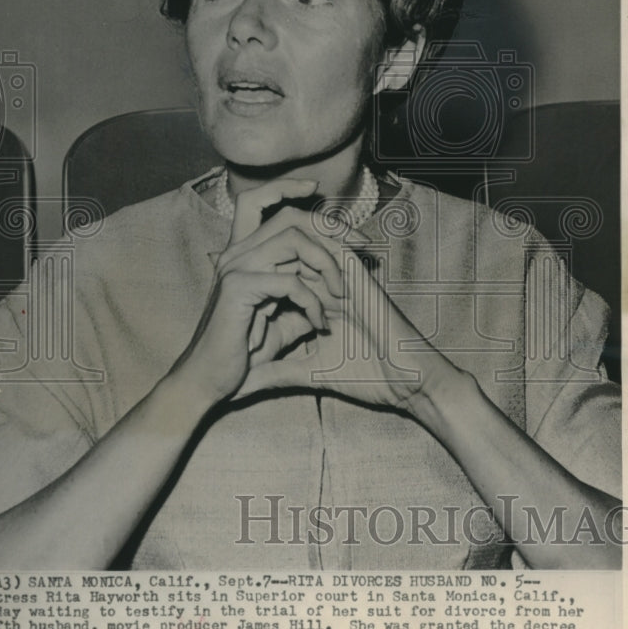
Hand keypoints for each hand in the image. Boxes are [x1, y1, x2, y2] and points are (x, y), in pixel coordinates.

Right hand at [170, 178, 350, 401]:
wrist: (211, 381)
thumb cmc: (243, 352)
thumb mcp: (283, 320)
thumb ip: (304, 298)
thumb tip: (335, 290)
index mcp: (241, 254)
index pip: (256, 202)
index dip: (284, 188)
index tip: (314, 189)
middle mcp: (234, 254)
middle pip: (286, 216)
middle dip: (328, 231)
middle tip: (357, 252)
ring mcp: (234, 268)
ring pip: (292, 240)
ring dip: (326, 264)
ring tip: (340, 293)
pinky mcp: (238, 288)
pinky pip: (290, 282)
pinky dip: (313, 302)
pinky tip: (319, 323)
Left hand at [237, 244, 469, 426]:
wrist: (408, 383)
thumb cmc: (368, 378)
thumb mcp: (307, 375)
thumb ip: (276, 372)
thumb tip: (236, 384)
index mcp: (319, 301)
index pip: (280, 276)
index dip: (252, 276)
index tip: (219, 284)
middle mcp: (330, 283)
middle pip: (288, 253)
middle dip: (257, 253)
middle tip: (221, 255)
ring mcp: (345, 277)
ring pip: (306, 243)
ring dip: (277, 246)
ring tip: (244, 248)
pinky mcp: (359, 277)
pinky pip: (331, 248)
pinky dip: (307, 247)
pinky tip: (277, 250)